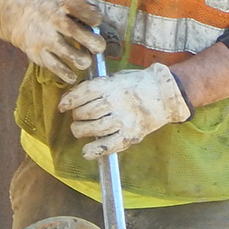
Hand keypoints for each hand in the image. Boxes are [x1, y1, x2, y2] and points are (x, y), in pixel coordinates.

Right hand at [0, 0, 104, 83]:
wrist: (21, 16)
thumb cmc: (53, 12)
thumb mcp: (66, 3)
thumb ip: (85, 11)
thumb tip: (100, 23)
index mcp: (62, 6)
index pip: (78, 8)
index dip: (92, 17)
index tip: (97, 23)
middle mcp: (53, 21)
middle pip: (72, 30)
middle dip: (91, 41)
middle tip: (98, 47)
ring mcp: (45, 38)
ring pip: (66, 52)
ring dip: (81, 59)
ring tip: (85, 61)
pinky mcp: (38, 53)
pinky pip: (55, 67)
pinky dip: (66, 74)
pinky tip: (72, 76)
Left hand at [59, 63, 191, 159]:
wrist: (166, 95)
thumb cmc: (139, 84)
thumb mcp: (118, 77)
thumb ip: (99, 86)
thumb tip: (75, 96)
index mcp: (111, 85)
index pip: (82, 93)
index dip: (68, 100)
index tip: (62, 106)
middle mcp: (115, 102)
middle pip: (84, 112)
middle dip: (76, 116)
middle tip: (78, 117)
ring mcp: (123, 120)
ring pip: (92, 129)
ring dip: (81, 131)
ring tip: (80, 130)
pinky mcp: (130, 135)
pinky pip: (108, 146)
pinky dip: (94, 151)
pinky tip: (86, 152)